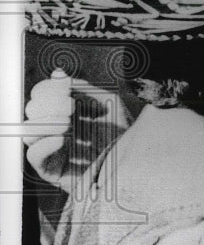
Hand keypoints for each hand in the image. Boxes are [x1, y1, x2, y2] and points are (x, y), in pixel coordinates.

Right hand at [24, 70, 129, 193]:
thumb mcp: (109, 103)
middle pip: (33, 111)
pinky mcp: (52, 170)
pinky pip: (33, 155)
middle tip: (71, 106)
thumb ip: (83, 88)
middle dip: (48, 105)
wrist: (134, 163)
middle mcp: (57, 129)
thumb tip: (57, 74)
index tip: (66, 89)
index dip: (47, 90)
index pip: (43, 96)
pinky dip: (44, 144)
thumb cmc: (125, 132)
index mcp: (68, 111)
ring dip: (45, 123)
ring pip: (28, 132)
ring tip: (68, 123)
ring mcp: (53, 150)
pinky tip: (63, 139)